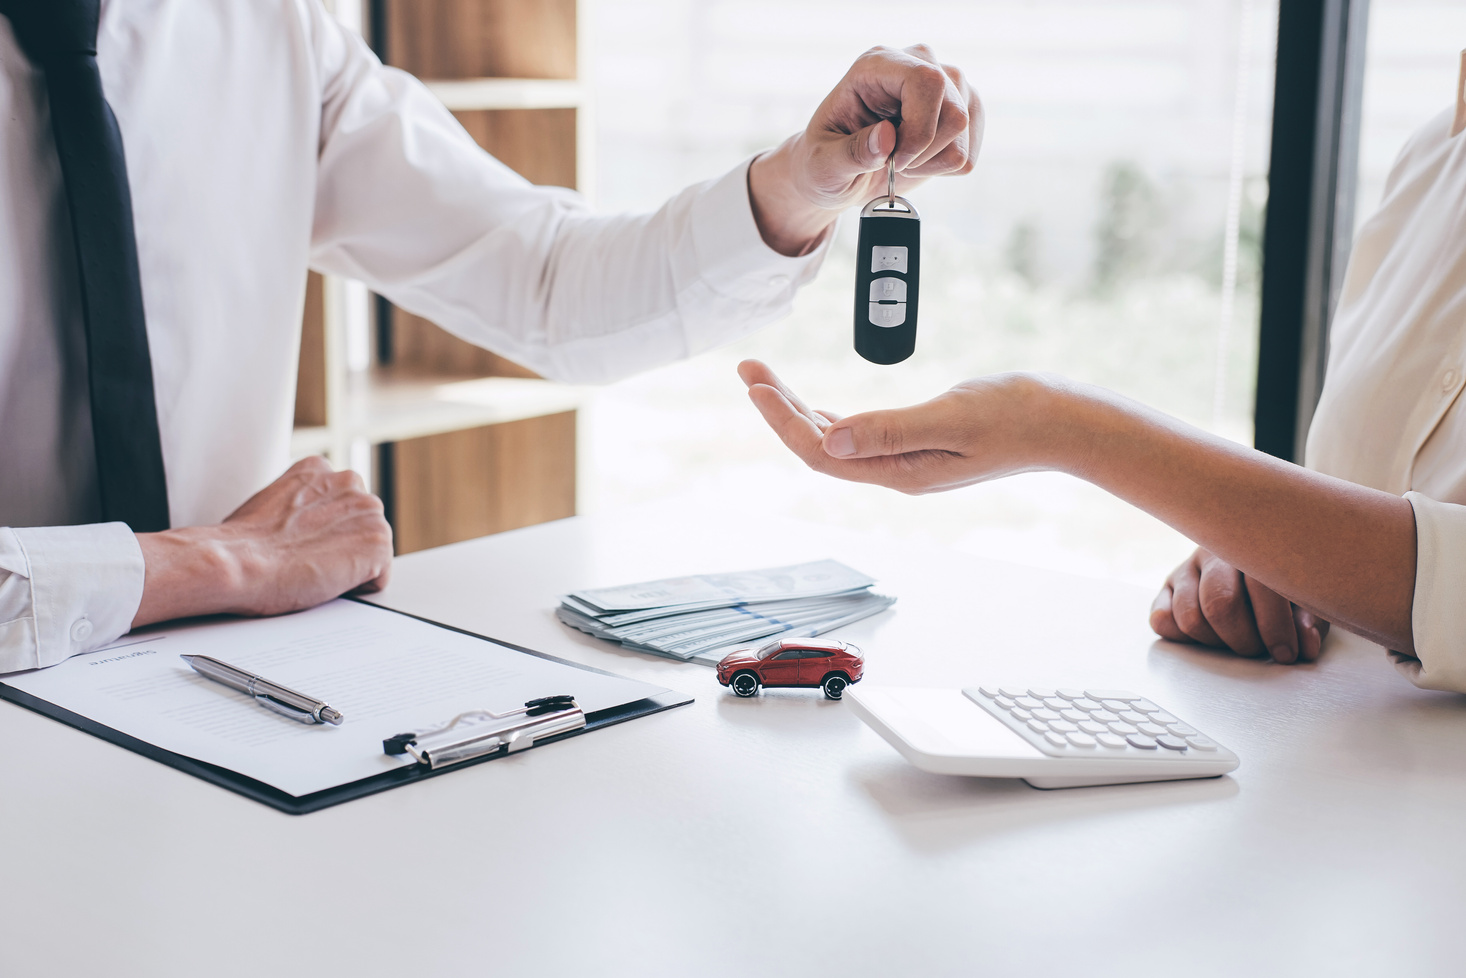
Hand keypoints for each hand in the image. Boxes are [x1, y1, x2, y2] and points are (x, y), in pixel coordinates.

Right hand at [133, 456, 393, 626]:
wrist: (236, 563)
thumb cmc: (240, 545)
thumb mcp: (269, 505)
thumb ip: (298, 506)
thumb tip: (301, 526)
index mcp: (318, 470)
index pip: (341, 506)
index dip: (321, 534)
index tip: (299, 545)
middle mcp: (348, 482)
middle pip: (361, 528)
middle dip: (340, 548)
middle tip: (304, 561)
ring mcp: (368, 511)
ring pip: (371, 553)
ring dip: (347, 568)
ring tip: (311, 570)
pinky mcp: (378, 542)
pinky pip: (379, 578)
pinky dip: (356, 589)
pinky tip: (325, 582)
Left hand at [738, 360, 1057, 492]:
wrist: (1067, 424)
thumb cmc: (1019, 416)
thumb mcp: (954, 417)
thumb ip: (891, 429)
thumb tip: (830, 438)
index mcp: (900, 471)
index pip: (822, 451)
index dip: (784, 420)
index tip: (758, 383)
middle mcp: (896, 472)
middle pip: (820, 445)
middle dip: (779, 408)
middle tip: (748, 368)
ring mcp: (907, 461)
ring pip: (836, 440)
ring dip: (798, 411)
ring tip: (765, 380)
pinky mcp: (919, 444)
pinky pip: (860, 434)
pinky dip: (829, 416)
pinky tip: (814, 406)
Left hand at [748, 44, 982, 255]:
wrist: (840, 173)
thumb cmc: (825, 162)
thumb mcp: (824, 165)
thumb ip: (852, 153)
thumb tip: (887, 137)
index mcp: (876, 65)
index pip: (926, 80)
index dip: (920, 128)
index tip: (895, 158)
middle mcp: (916, 64)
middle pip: (953, 111)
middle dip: (924, 151)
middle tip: (891, 162)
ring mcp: (946, 84)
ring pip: (965, 129)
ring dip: (933, 160)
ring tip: (902, 159)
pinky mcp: (963, 108)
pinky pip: (970, 150)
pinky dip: (944, 167)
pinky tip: (918, 160)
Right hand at [1149, 548, 1329, 663]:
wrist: (1253, 559)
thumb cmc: (1283, 582)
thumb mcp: (1306, 599)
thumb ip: (1310, 622)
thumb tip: (1305, 645)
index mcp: (1253, 545)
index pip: (1259, 586)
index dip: (1274, 626)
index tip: (1286, 652)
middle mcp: (1214, 552)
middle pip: (1220, 604)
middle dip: (1243, 639)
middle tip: (1259, 649)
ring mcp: (1185, 568)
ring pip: (1189, 617)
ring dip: (1215, 642)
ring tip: (1234, 643)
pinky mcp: (1165, 587)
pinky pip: (1162, 619)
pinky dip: (1183, 636)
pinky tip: (1207, 635)